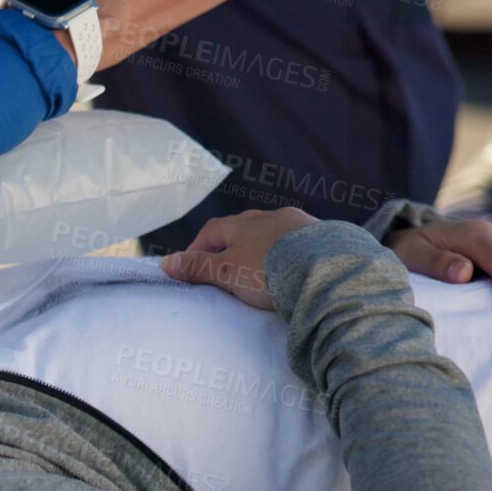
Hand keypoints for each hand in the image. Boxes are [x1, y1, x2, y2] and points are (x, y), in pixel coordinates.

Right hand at [161, 208, 318, 310]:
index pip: (212, 230)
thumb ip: (198, 268)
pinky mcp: (325, 237)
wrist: (325, 269)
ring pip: (274, 232)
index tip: (191, 266)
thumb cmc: (269, 270)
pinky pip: (300, 241)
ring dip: (263, 246)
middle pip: (244, 227)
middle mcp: (271, 218)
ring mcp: (300, 225)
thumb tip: (167, 263)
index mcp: (243, 224)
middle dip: (231, 243)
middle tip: (225, 265)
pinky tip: (292, 266)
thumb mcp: (227, 272)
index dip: (198, 247)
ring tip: (261, 267)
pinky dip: (290, 252)